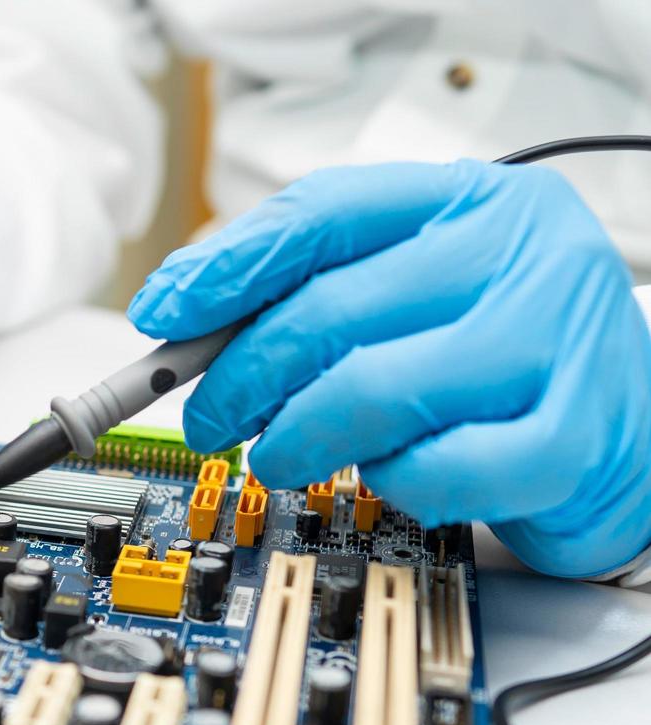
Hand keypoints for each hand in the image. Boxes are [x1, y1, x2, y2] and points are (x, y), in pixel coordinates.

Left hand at [127, 160, 650, 577]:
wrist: (632, 421)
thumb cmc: (498, 350)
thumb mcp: (416, 287)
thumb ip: (313, 288)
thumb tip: (181, 320)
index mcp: (473, 201)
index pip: (323, 214)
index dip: (225, 267)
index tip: (162, 313)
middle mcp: (522, 257)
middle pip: (329, 310)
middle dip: (239, 376)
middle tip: (211, 416)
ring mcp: (555, 345)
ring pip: (370, 393)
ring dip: (296, 438)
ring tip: (279, 454)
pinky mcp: (570, 440)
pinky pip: (434, 471)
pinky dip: (386, 482)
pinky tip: (382, 474)